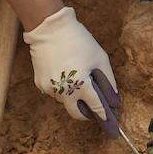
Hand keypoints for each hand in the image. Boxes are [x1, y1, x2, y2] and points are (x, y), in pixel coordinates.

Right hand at [22, 6, 121, 134]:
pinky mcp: (39, 83)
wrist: (49, 28)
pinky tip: (64, 70)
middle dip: (86, 114)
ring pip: (65, 100)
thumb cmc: (78, 40)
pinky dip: (62, 87)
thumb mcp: (99, 58)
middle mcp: (63, 91)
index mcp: (81, 85)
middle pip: (76, 114)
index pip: (96, 107)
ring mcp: (49, 88)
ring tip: (76, 75)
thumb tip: (113, 98)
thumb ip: (108, 81)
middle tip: (93, 108)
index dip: (105, 116)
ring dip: (73, 95)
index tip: (111, 125)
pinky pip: (54, 91)